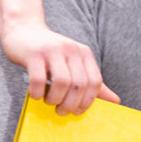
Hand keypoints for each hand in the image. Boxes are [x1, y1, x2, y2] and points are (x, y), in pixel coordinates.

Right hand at [0, 19, 119, 114]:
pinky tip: (36, 95)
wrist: (24, 30)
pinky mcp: (34, 54)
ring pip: (62, 82)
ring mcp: (52, 50)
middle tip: (61, 111)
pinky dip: (38, 93)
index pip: (95, 82)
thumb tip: (116, 101)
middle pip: (80, 84)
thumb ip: (92, 83)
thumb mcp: (74, 63)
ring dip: (55, 99)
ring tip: (49, 102)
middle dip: (70, 104)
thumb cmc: (50, 53)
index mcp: (84, 53)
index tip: (77, 111)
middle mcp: (71, 49)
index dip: (88, 101)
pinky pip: (39, 79)